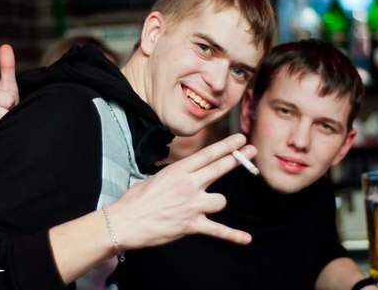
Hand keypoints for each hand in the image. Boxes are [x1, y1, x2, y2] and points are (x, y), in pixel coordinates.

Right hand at [0, 44, 18, 146]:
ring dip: (2, 131)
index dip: (14, 106)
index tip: (8, 107)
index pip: (9, 100)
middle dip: (8, 119)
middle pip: (3, 114)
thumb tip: (5, 45)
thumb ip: (8, 69)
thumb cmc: (4, 110)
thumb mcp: (9, 90)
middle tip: (3, 120)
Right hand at [108, 134, 255, 248]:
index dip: (226, 146)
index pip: (208, 154)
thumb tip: (186, 174)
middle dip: (238, 159)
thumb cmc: (136, 200)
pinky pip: (218, 230)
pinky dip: (232, 236)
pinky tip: (246, 239)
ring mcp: (191, 205)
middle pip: (219, 168)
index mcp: (178, 171)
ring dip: (216, 202)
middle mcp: (188, 185)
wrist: (125, 222)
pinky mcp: (191, 225)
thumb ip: (176, 175)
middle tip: (252, 150)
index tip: (240, 139)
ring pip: (220, 200)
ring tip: (207, 205)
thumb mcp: (155, 178)